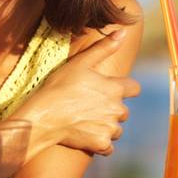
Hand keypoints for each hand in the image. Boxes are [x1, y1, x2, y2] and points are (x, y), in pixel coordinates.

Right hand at [17, 27, 139, 156]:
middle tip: (88, 105)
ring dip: (106, 125)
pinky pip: (108, 146)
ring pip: (116, 128)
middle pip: (123, 110)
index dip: (123, 88)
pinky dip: (100, 142)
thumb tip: (123, 31)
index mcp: (114, 89)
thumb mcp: (80, 63)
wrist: (43, 116)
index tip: (108, 89)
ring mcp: (110, 128)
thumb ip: (104, 48)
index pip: (134, 88)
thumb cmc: (59, 87)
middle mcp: (117, 109)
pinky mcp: (102, 144)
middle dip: (111, 108)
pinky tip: (85, 134)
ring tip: (84, 119)